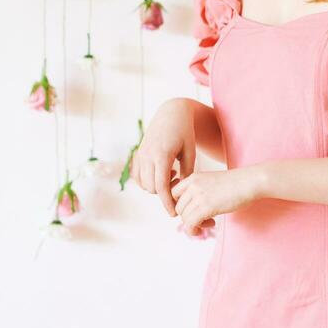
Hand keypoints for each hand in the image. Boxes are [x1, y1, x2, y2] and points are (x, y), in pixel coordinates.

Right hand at [130, 98, 196, 216]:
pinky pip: (138, 176)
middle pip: (151, 188)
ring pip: (143, 183)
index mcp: (161, 155)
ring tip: (173, 175)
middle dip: (164, 193)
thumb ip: (187, 172)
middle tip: (180, 181)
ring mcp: (140, 155)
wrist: (171, 114)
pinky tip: (163, 172)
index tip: (174, 213)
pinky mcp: (137, 155)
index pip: (161, 186)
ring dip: (156, 186)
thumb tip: (182, 192)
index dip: (167, 202)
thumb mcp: (190, 151)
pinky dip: (148, 181)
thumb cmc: (184, 132)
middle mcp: (147, 155)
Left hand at [171, 165, 263, 236]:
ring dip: (195, 224)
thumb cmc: (236, 184)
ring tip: (210, 221)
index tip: (193, 210)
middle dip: (188, 216)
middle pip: (178, 207)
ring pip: (184, 217)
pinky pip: (190, 224)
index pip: (173, 194)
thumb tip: (191, 212)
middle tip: (204, 218)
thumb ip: (199, 193)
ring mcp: (198, 195)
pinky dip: (195, 230)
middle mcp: (192, 185)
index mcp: (193, 177)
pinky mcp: (206, 207)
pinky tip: (211, 224)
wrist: (250, 181)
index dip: (181, 205)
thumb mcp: (212, 183)